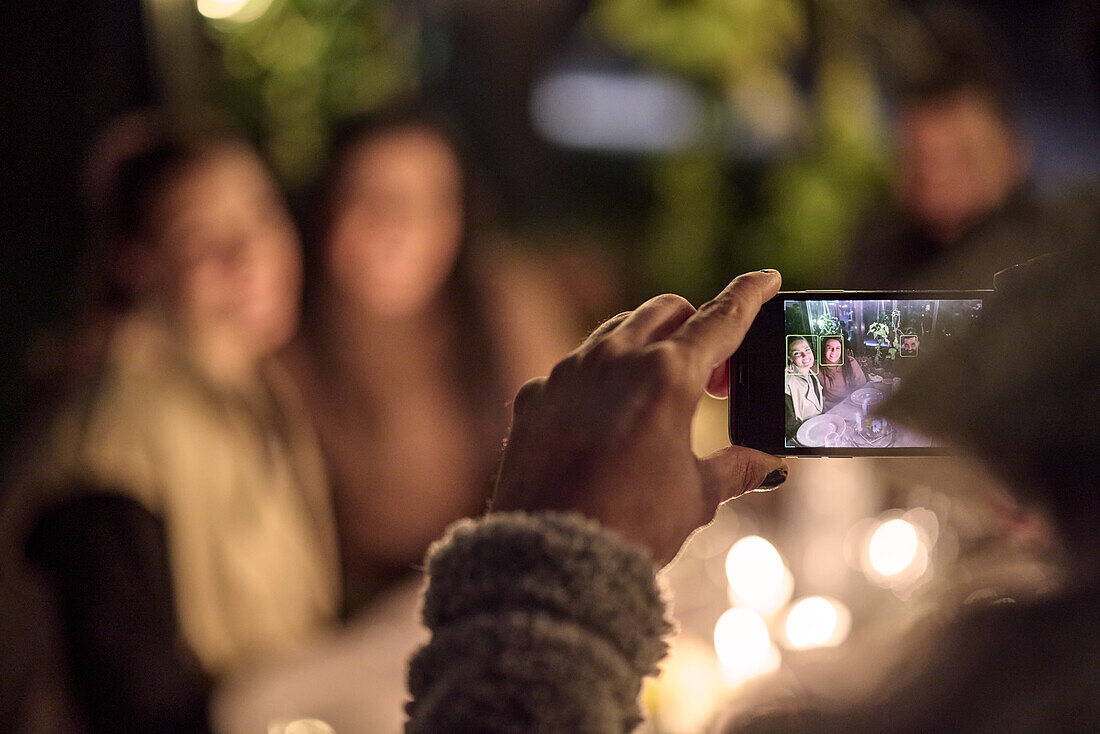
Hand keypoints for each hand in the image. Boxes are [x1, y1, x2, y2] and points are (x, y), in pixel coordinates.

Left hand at [493, 270, 788, 564]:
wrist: (550, 557)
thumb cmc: (630, 525)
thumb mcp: (695, 496)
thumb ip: (734, 468)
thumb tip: (765, 463)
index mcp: (667, 374)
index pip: (721, 319)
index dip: (750, 294)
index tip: (767, 278)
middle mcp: (614, 358)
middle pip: (666, 311)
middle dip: (695, 326)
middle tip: (713, 377)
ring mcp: (568, 372)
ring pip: (615, 331)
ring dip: (646, 345)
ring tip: (660, 394)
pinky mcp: (535, 395)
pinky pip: (574, 369)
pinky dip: (599, 381)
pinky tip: (606, 421)